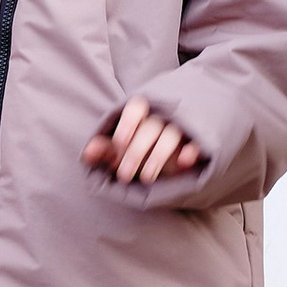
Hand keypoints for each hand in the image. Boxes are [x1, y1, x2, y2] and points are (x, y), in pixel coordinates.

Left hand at [84, 97, 204, 188]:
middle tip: (123, 175)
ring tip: (146, 178)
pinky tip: (184, 163)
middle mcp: (164, 115)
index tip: (119, 142)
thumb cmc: (147, 142)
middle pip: (150, 128)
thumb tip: (86, 154)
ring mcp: (183, 126)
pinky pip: (198, 142)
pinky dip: (192, 151)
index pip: (136, 108)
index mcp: (145, 111)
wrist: (187, 132)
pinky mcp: (200, 139)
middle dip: (136, 152)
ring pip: (171, 136)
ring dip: (158, 157)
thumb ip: (107, 148)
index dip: (127, 123)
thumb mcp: (127, 144)